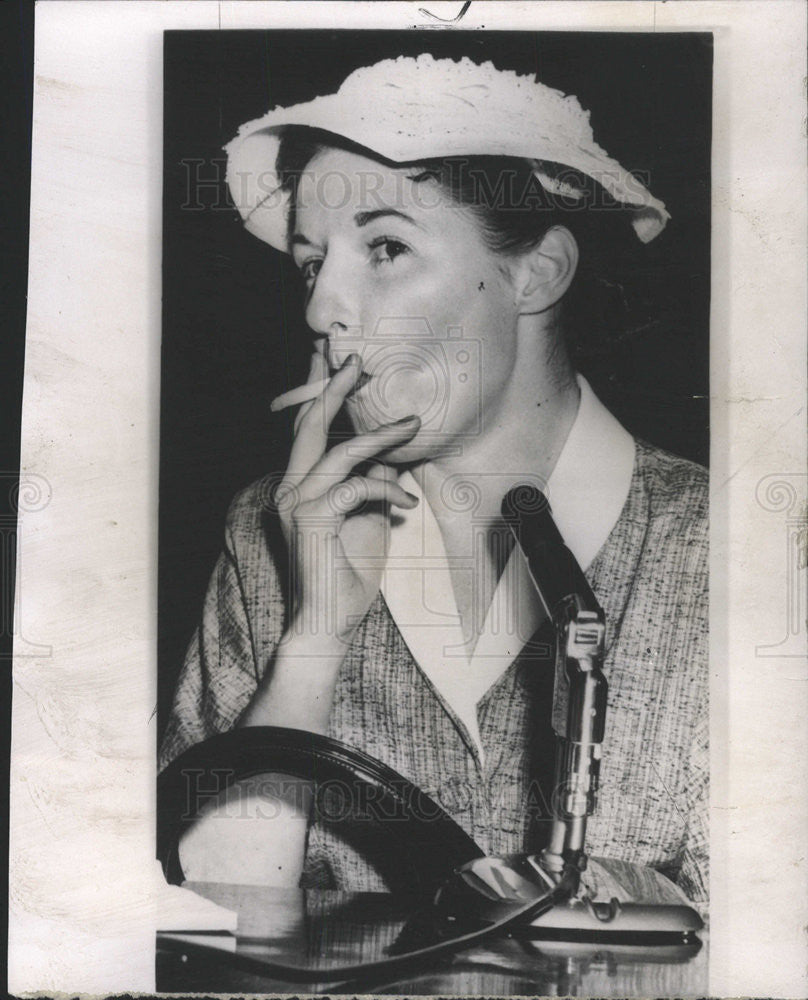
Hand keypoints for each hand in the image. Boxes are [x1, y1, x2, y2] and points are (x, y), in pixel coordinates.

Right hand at [277, 351, 419, 646]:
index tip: (347, 372)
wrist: (327, 625)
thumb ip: (373, 486)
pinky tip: (407, 505)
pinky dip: (386, 489)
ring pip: (339, 453)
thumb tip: (395, 457)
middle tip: (358, 362)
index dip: (324, 399)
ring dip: (379, 437)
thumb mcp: (367, 522)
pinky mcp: (312, 520)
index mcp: (299, 489)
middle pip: (309, 427)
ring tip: (412, 425)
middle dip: (335, 390)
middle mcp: (291, 490)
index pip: (307, 434)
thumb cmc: (346, 578)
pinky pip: (356, 488)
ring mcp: (297, 504)